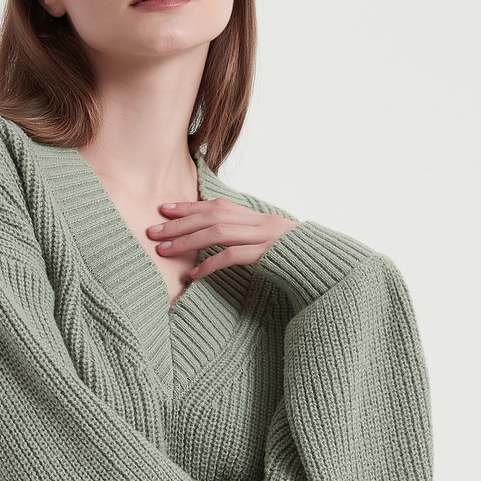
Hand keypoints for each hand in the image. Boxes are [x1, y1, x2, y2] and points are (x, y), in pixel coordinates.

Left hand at [148, 199, 298, 281]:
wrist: (327, 265)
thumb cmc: (293, 257)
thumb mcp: (267, 241)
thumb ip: (244, 236)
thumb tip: (216, 238)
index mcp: (255, 217)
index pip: (215, 206)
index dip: (188, 207)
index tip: (163, 209)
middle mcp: (257, 222)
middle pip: (211, 216)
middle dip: (179, 224)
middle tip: (153, 231)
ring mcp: (263, 238)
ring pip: (218, 233)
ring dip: (187, 241)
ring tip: (164, 251)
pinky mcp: (268, 256)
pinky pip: (234, 257)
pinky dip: (212, 264)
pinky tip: (195, 274)